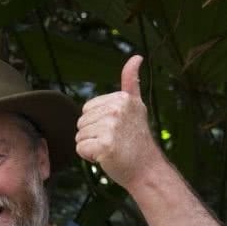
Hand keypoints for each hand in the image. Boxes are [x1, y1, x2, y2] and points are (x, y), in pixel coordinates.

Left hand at [74, 55, 162, 188]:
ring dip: (91, 147)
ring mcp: (111, 126)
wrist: (146, 169)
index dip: (97, 124)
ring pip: (80, 136)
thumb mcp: (136, 106)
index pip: (87, 109)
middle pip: (81, 122)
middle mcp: (117, 109)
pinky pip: (81, 149)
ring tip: (111, 149)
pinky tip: (106, 157)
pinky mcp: (105, 145)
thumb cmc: (136, 141)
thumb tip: (136, 57)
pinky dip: (90, 157)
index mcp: (121, 98)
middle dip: (93, 135)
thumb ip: (131, 82)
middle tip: (114, 142)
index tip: (117, 131)